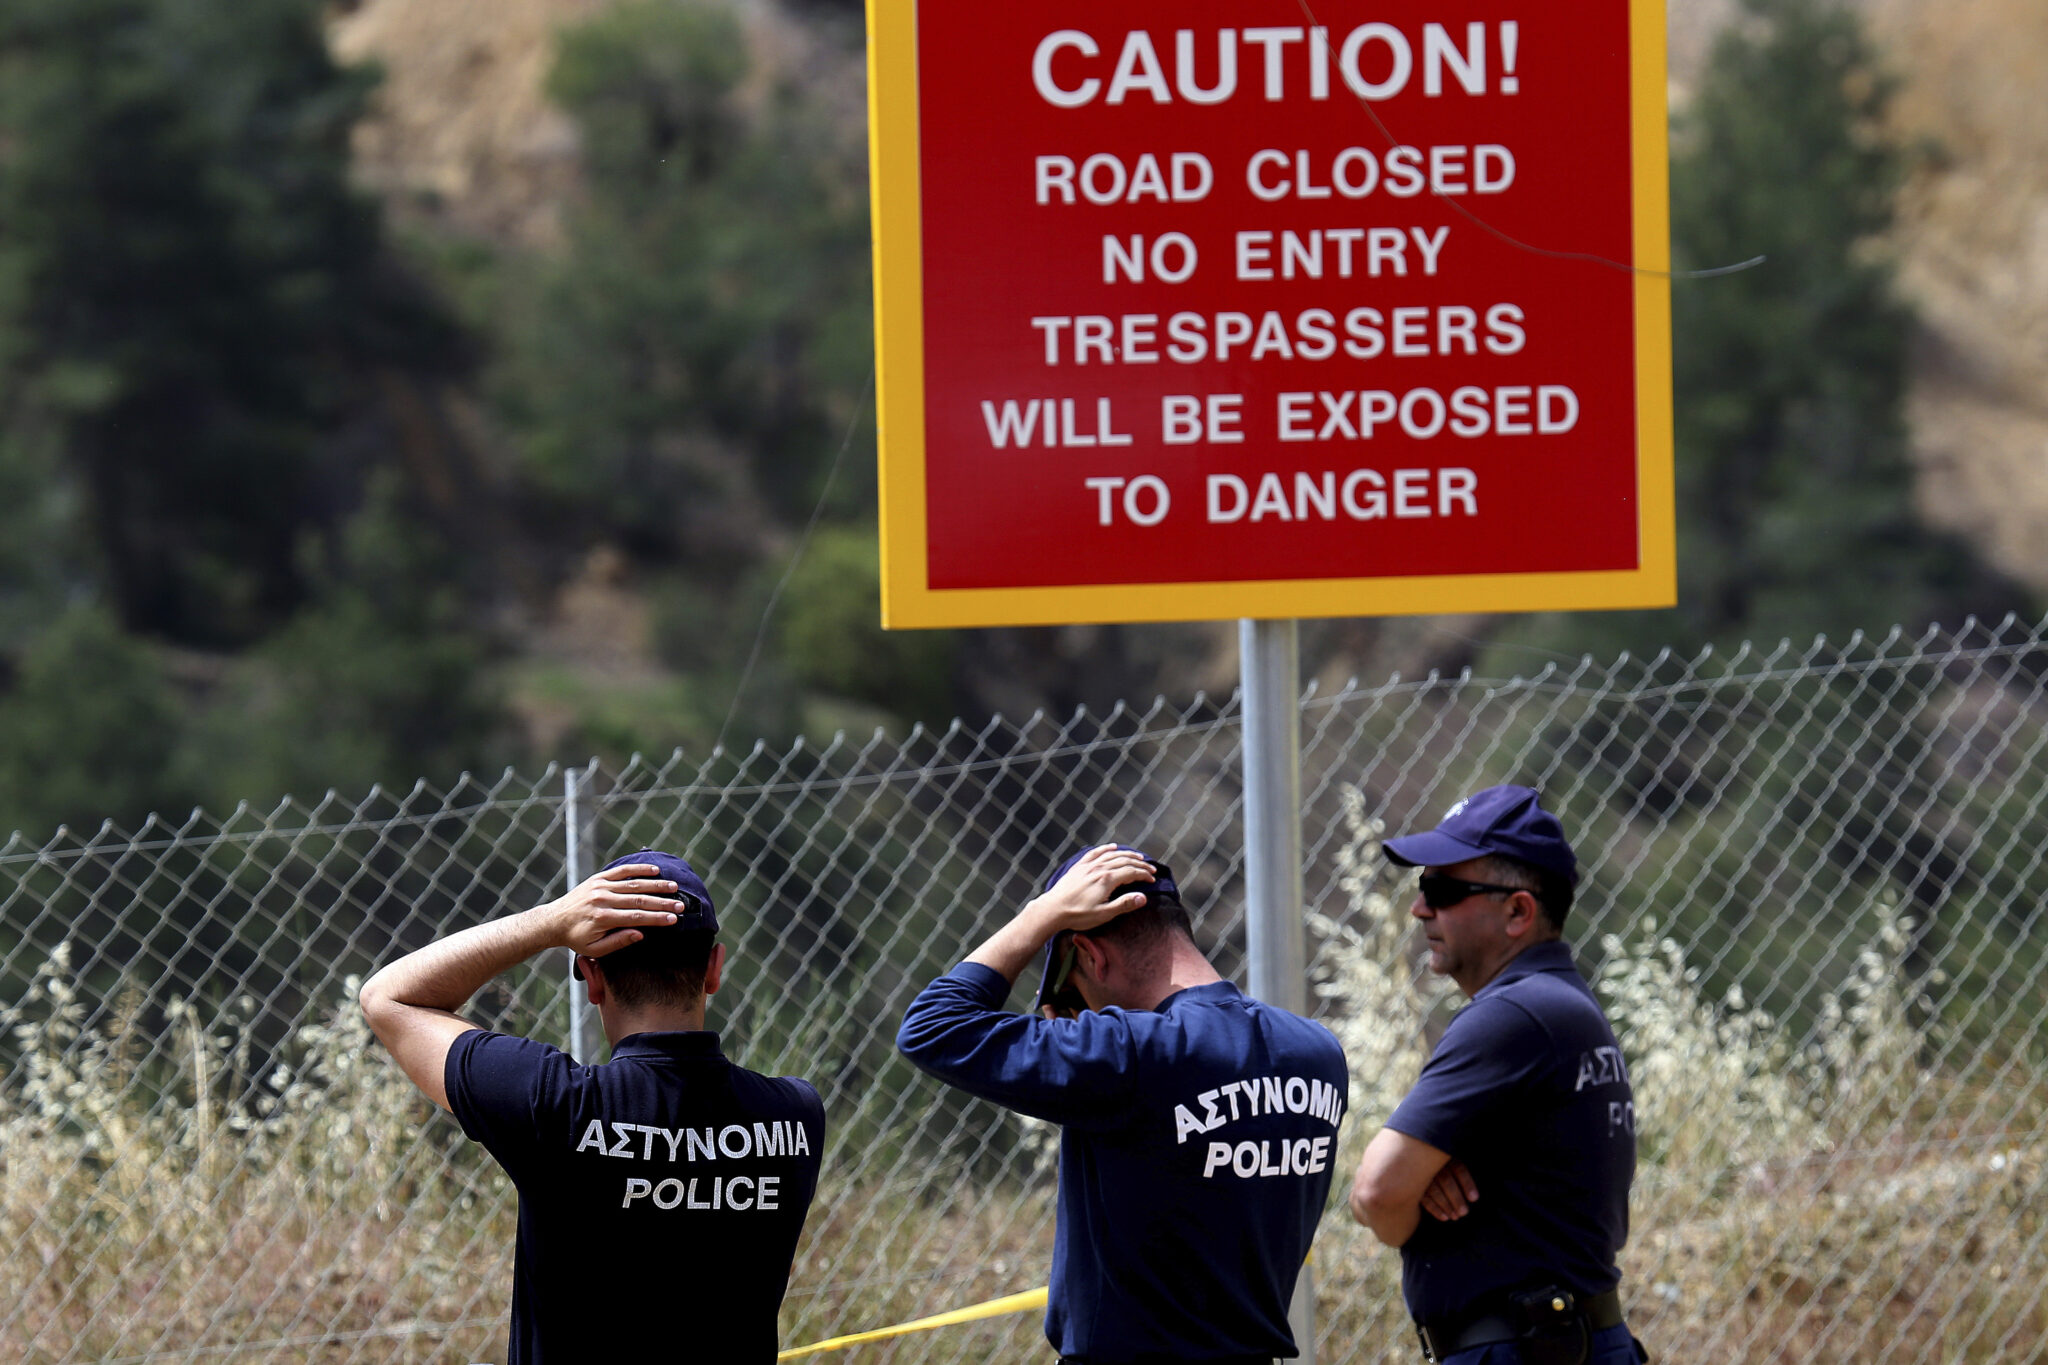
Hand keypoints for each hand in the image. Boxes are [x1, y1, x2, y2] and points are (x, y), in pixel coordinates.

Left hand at [535, 864, 683, 957]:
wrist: (554, 921)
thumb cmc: (576, 938)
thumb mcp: (594, 949)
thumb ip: (618, 942)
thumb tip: (641, 934)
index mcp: (603, 918)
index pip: (636, 917)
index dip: (657, 918)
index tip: (674, 919)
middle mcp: (603, 899)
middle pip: (639, 899)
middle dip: (662, 902)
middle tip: (680, 904)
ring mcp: (601, 886)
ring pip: (634, 884)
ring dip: (656, 885)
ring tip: (674, 887)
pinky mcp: (599, 878)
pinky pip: (622, 871)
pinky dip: (639, 869)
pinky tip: (655, 870)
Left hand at [1026, 844, 1154, 934]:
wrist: (1053, 909)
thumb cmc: (1078, 915)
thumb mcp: (1104, 914)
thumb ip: (1124, 904)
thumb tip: (1143, 897)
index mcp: (1107, 879)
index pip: (1131, 872)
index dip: (1144, 874)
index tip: (1152, 879)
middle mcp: (1099, 868)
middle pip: (1124, 861)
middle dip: (1140, 864)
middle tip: (1151, 869)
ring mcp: (1088, 866)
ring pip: (1112, 855)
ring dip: (1127, 854)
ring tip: (1138, 857)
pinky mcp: (1079, 866)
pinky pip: (1095, 853)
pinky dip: (1106, 848)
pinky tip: (1112, 847)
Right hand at [1420, 1160, 1478, 1220]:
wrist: (1414, 1167)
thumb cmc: (1444, 1171)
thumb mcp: (1453, 1167)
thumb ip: (1462, 1177)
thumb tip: (1473, 1198)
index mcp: (1446, 1158)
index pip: (1458, 1169)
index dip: (1467, 1184)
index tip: (1474, 1199)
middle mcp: (1433, 1164)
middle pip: (1446, 1180)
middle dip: (1456, 1198)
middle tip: (1464, 1213)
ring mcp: (1422, 1175)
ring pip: (1434, 1190)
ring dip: (1446, 1205)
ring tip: (1455, 1217)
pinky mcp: (1414, 1186)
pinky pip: (1424, 1198)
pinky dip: (1434, 1209)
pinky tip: (1444, 1217)